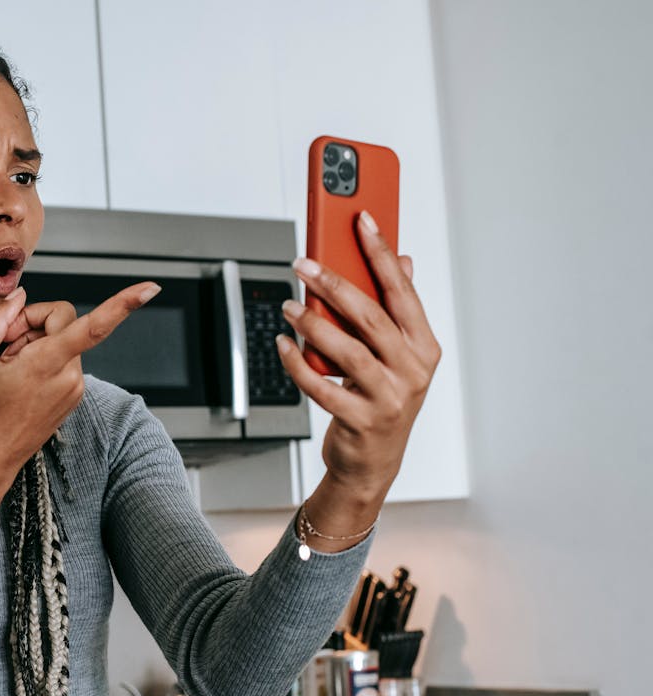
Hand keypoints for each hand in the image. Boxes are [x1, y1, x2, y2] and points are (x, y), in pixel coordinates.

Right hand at [0, 282, 160, 485]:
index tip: (151, 289)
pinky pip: (65, 358)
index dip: (124, 304)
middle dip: (32, 322)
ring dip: (36, 342)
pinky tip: (21, 377)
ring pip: (64, 339)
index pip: (94, 327)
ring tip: (9, 366)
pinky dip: (43, 358)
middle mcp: (70, 376)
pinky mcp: (75, 394)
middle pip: (64, 320)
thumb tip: (21, 297)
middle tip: (3, 343)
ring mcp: (75, 387)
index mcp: (47, 364)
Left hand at [276, 211, 441, 503]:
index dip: (381, 252)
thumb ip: (397, 311)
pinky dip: (299, 364)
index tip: (362, 219)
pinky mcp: (362, 420)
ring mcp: (389, 397)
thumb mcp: (397, 356)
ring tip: (289, 305)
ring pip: (347, 350)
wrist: (373, 463)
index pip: (403, 290)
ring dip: (313, 323)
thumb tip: (403, 260)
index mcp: (424, 346)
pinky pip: (322, 387)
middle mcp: (412, 370)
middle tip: (304, 263)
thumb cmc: (380, 400)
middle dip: (335, 284)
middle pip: (371, 317)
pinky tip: (283, 344)